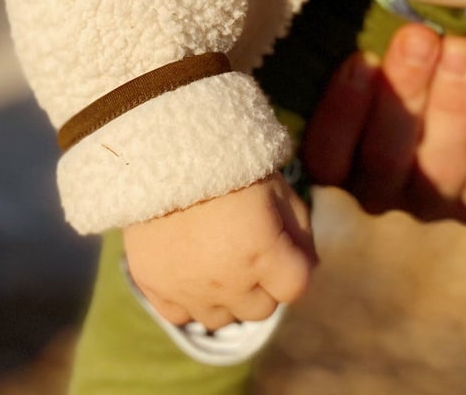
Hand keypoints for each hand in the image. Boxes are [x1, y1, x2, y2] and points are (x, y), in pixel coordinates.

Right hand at [123, 173, 313, 331]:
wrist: (159, 147)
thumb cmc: (226, 161)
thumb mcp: (274, 184)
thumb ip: (299, 228)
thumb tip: (310, 265)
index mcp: (261, 252)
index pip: (295, 288)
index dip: (291, 267)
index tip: (278, 245)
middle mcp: (228, 282)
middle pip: (260, 309)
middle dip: (260, 283)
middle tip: (244, 248)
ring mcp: (189, 289)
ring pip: (221, 318)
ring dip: (226, 296)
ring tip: (215, 259)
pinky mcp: (154, 287)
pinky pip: (181, 315)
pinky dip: (188, 300)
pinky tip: (188, 269)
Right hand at [304, 25, 465, 220]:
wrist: (427, 226)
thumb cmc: (369, 138)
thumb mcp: (344, 129)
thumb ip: (347, 100)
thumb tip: (361, 55)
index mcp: (331, 186)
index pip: (329, 153)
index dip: (346, 108)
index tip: (364, 60)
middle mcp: (377, 207)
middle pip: (386, 155)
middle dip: (405, 88)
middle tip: (420, 37)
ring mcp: (430, 217)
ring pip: (439, 167)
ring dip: (451, 103)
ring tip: (460, 49)